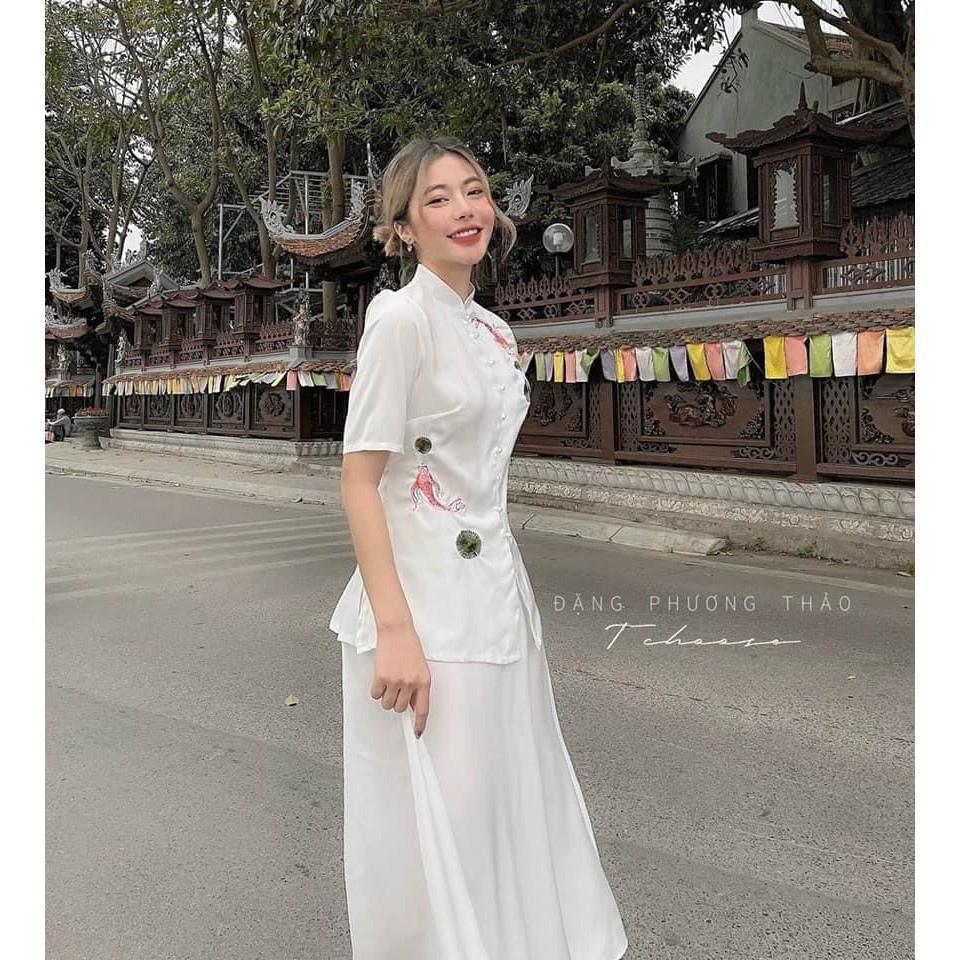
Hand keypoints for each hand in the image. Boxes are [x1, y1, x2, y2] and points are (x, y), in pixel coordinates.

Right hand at [370, 620, 430, 738]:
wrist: (397, 630)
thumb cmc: (409, 646)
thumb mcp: (420, 667)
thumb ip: (418, 687)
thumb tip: (412, 706)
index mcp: (424, 681)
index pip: (423, 709)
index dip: (419, 723)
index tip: (417, 733)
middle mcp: (411, 683)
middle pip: (400, 708)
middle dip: (397, 701)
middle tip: (396, 688)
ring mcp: (396, 681)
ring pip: (387, 704)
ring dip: (386, 696)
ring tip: (389, 680)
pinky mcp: (381, 677)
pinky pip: (376, 695)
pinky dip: (376, 689)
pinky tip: (380, 677)